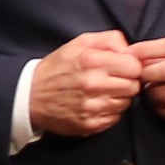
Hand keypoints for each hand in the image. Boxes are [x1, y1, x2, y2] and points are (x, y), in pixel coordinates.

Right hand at [26, 31, 142, 135]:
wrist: (29, 95)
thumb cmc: (57, 67)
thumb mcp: (79, 43)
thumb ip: (109, 40)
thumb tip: (130, 50)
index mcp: (93, 61)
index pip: (134, 67)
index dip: (131, 66)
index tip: (122, 68)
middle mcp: (94, 84)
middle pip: (134, 87)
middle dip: (127, 82)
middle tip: (113, 80)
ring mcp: (92, 107)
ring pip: (126, 103)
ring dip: (118, 98)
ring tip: (102, 92)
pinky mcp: (90, 124)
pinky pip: (115, 118)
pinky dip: (109, 112)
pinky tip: (96, 104)